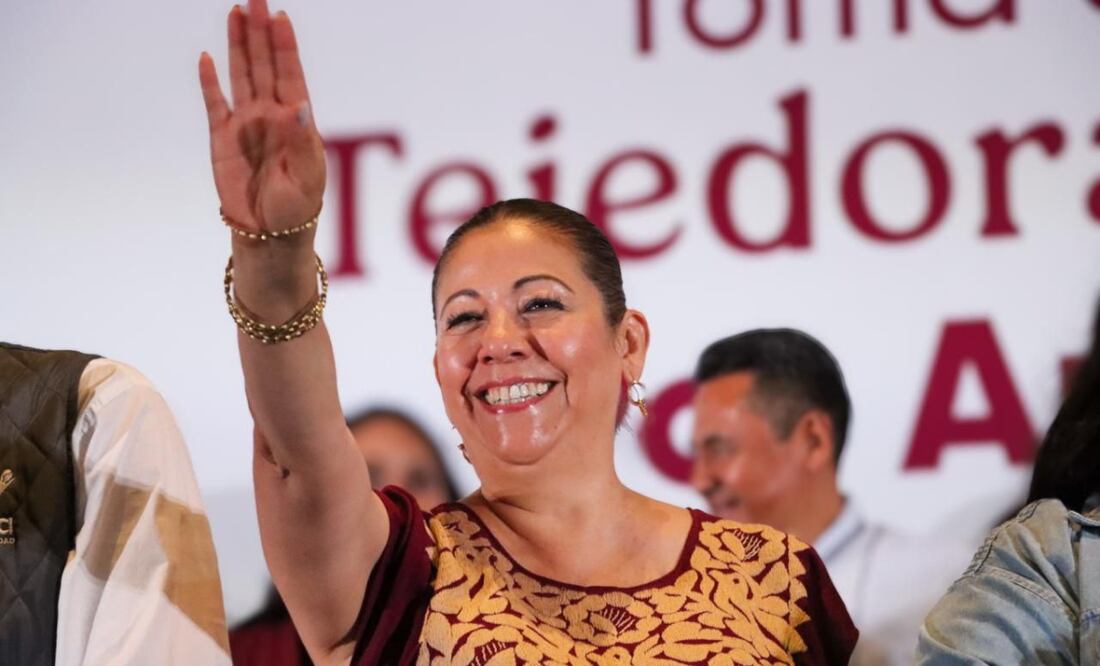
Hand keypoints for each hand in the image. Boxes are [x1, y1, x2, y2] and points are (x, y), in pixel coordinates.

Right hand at [199, 0, 324, 234]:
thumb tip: (300, 105)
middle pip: (264, 65)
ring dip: (238, 45)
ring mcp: (245, 124)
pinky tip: (206, 57)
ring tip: (236, 12)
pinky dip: (210, 82)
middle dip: (260, 32)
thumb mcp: (307, 176)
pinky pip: (214, 104)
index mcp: (297, 122)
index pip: (291, 75)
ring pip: (240, 75)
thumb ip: (301, 140)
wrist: (271, 233)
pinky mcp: (221, 139)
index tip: (280, 17)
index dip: (285, 46)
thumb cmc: (297, 207)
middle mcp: (271, 115)